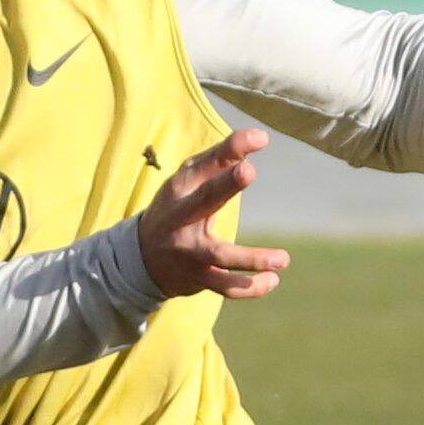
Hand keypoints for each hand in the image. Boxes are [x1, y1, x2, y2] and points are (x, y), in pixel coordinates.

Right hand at [135, 128, 288, 302]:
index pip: (206, 164)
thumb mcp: (188, 183)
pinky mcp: (197, 277)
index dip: (231, 149)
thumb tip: (259, 137)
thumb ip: (221, 161)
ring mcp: (189, 250)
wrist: (140, 258)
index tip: (260, 138)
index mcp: (181, 188)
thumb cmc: (177, 209)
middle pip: (205, 198)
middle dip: (226, 184)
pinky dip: (251, 287)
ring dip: (252, 258)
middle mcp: (182, 217)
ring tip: (283, 259)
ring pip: (221, 255)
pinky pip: (225, 286)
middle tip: (248, 171)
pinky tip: (273, 279)